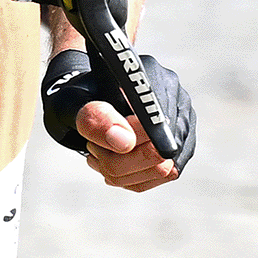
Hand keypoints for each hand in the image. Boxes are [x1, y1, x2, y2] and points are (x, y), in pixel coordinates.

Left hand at [40, 47, 192, 194]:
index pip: (157, 126)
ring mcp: (183, 126)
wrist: (85, 100)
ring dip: (122, 172)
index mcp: (156, 80)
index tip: (93, 144)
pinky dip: (131, 178)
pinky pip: (160, 177)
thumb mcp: (74, 103)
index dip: (128, 144)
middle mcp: (178, 102)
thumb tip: (125, 143)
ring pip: (164, 170)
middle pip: (164, 154)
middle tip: (91, 150)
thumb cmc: (78, 99)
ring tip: (97, 155)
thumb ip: (96, 119)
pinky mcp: (180, 148)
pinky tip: (111, 163)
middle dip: (120, 162)